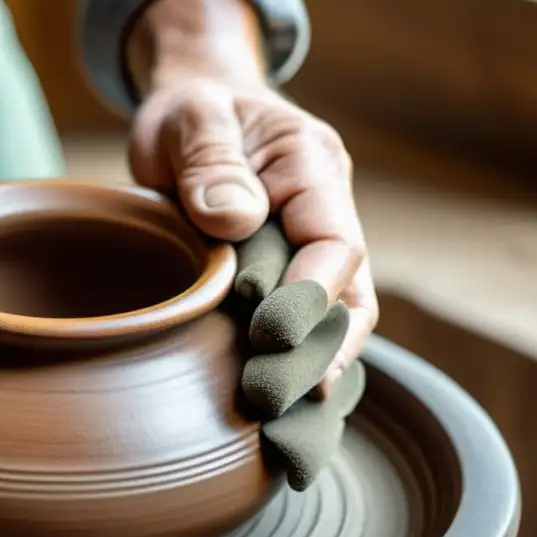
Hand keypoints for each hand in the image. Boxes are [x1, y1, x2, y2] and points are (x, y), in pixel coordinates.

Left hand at [126, 0, 377, 391]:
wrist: (193, 106)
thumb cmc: (192, 108)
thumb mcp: (190, 116)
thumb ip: (209, 160)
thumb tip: (234, 218)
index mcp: (311, 167)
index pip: (334, 242)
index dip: (313, 295)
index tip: (272, 337)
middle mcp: (320, 213)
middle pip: (346, 297)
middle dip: (315, 355)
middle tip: (270, 402)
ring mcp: (303, 248)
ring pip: (328, 323)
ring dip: (307, 374)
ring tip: (280, 431)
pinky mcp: (277, 275)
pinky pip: (295, 327)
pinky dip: (288, 368)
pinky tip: (270, 415)